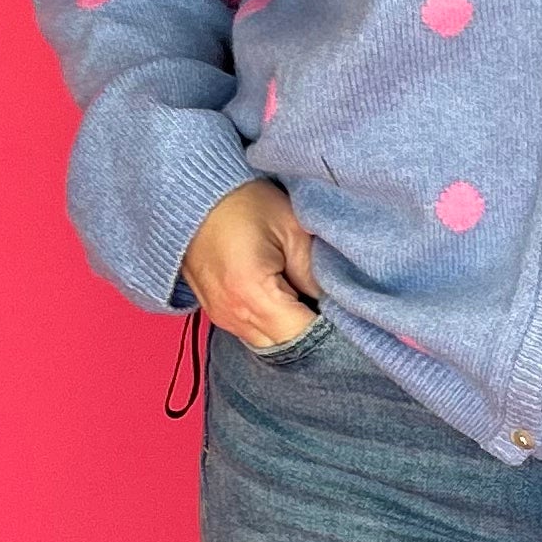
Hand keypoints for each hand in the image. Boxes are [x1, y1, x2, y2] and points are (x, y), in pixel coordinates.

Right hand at [180, 179, 320, 348]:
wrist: (191, 194)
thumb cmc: (242, 203)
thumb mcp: (293, 228)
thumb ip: (317, 273)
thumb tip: (335, 303)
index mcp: (251, 294)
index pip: (302, 335)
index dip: (330, 330)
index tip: (350, 316)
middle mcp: (233, 315)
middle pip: (286, 347)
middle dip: (314, 334)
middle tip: (336, 311)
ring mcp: (222, 318)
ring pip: (271, 344)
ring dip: (294, 331)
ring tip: (312, 303)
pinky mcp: (219, 313)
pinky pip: (255, 333)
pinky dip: (276, 325)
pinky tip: (291, 302)